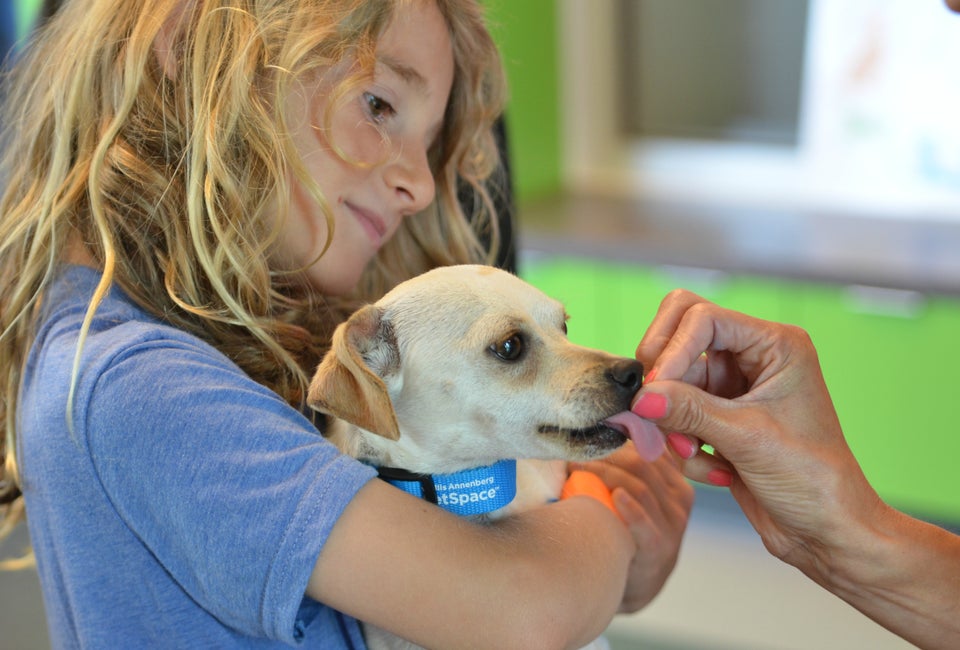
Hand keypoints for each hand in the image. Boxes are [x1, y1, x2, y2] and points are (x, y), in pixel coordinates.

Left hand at [575, 443, 693, 612]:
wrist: (636, 582)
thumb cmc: (633, 531)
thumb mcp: (645, 497)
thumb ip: (638, 467)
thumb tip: (610, 430)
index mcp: (676, 480)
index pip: (650, 446)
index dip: (619, 435)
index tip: (591, 428)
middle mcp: (679, 499)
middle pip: (642, 463)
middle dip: (605, 453)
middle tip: (574, 450)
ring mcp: (673, 524)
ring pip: (639, 486)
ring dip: (604, 473)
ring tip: (576, 468)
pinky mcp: (660, 548)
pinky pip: (646, 523)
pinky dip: (630, 508)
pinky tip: (615, 496)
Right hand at [629, 289, 959, 649]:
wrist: (826, 532)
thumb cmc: (812, 479)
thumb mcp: (746, 438)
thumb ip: (688, 410)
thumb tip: (641, 396)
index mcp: (775, 345)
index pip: (703, 318)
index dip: (673, 349)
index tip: (656, 388)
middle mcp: (753, 359)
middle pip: (679, 340)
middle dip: (667, 381)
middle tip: (655, 409)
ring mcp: (734, 389)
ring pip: (673, 385)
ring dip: (677, 424)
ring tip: (696, 455)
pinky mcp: (720, 419)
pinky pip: (678, 416)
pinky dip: (686, 445)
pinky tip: (717, 471)